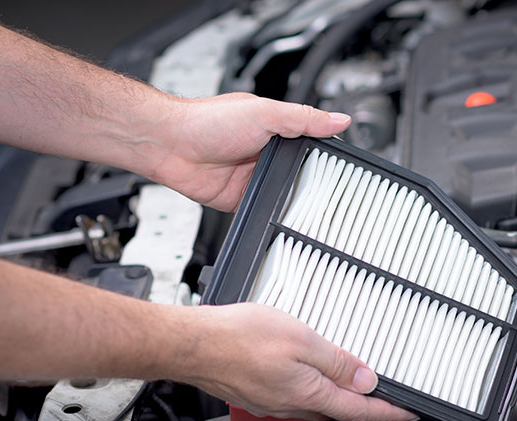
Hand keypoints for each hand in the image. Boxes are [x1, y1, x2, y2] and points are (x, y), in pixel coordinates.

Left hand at [150, 93, 350, 211]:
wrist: (170, 145)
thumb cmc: (207, 121)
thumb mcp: (265, 113)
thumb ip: (304, 118)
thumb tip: (339, 120)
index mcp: (276, 128)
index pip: (311, 142)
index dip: (327, 152)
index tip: (346, 164)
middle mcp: (266, 152)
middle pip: (301, 171)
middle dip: (310, 179)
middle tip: (325, 188)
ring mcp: (254, 176)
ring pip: (284, 192)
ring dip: (289, 195)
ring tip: (300, 198)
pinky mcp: (242, 198)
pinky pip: (263, 209)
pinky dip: (270, 211)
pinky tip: (276, 208)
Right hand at [182, 302, 417, 420]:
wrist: (192, 345)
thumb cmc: (239, 339)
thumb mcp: (301, 340)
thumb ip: (336, 361)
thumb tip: (366, 379)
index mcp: (308, 394)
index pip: (359, 411)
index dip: (388, 412)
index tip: (408, 414)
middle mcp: (292, 405)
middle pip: (339, 411)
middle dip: (365, 407)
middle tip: (388, 399)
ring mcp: (273, 402)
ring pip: (317, 404)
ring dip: (339, 396)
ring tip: (355, 385)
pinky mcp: (259, 394)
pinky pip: (297, 396)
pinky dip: (314, 388)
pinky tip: (312, 374)